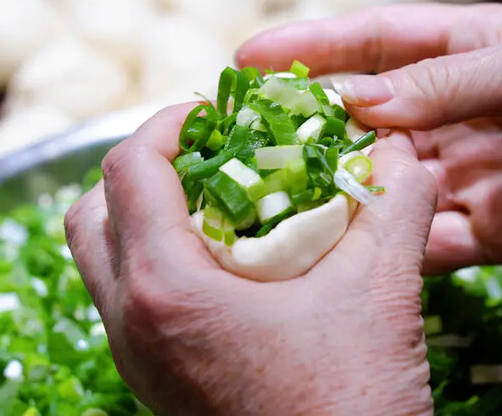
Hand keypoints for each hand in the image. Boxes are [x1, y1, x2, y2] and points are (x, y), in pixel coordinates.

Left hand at [65, 104, 437, 414]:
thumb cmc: (351, 403)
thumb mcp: (381, 293)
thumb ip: (396, 207)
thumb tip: (409, 153)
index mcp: (166, 288)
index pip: (128, 170)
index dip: (168, 124)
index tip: (214, 114)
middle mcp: (131, 324)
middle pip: (91, 213)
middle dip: (145, 168)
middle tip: (208, 154)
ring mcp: (136, 360)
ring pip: (102, 261)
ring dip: (145, 215)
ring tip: (218, 203)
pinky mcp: (155, 382)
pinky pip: (128, 299)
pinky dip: (159, 260)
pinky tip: (229, 262)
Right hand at [236, 4, 501, 270]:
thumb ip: (447, 84)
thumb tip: (358, 102)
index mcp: (474, 49)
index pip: (380, 42)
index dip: (316, 46)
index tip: (250, 58)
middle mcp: (465, 109)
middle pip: (375, 118)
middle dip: (317, 126)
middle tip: (254, 142)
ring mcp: (475, 170)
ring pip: (392, 182)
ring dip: (348, 190)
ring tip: (289, 202)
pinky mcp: (493, 229)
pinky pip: (429, 238)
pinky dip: (393, 245)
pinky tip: (352, 253)